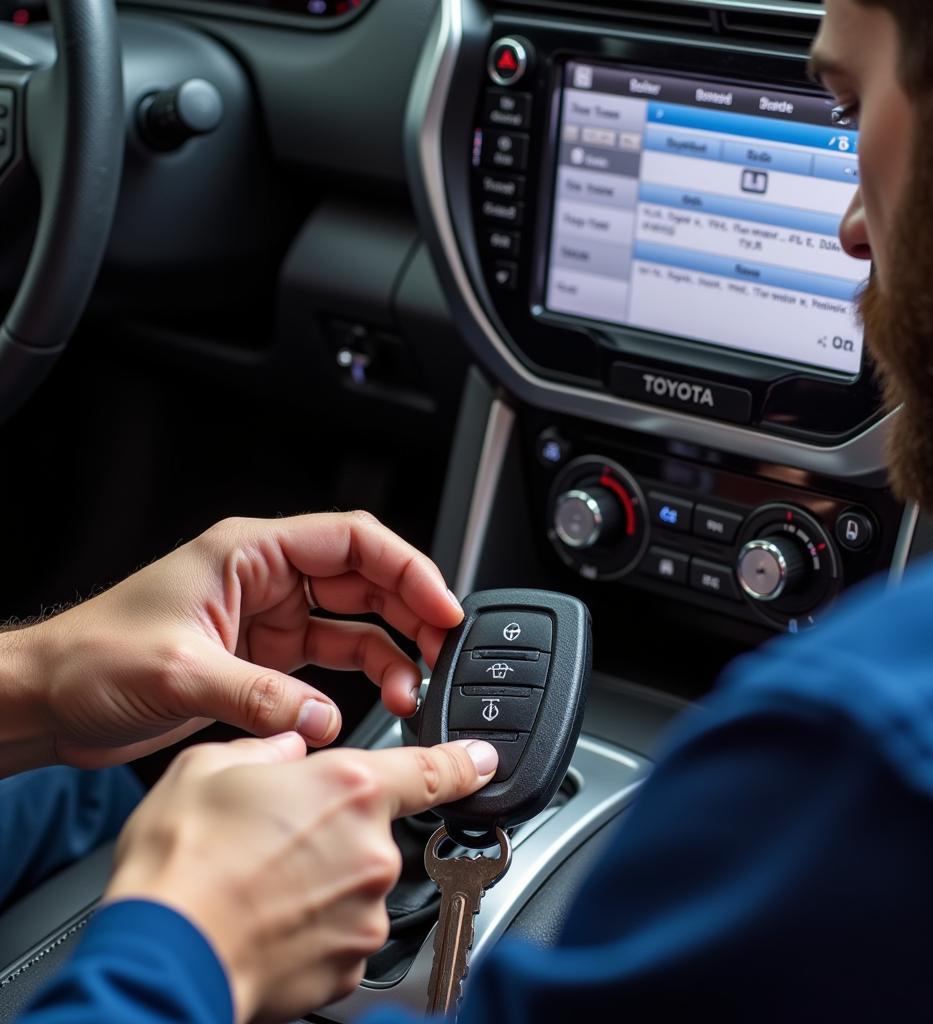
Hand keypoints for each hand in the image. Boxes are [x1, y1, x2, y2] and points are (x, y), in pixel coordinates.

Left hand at [24, 512, 463, 769]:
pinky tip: (380, 701)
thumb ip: (259, 696)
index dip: (407, 568)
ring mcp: (271, 617)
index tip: (441, 605)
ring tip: (415, 689)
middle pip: (366, 579)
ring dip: (392, 652)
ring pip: (357, 621)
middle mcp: (269, 578)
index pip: (354, 540)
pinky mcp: (267, 657)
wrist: (51, 697)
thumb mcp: (178, 670)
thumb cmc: (93, 656)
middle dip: (412, 610)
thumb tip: (323, 720)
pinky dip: (364, 678)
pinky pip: (334, 659)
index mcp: (252, 552)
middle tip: (442, 648)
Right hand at [105, 733, 498, 1023]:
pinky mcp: (351, 966)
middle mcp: (372, 850)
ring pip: (357, 885)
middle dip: (334, 832)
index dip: (464, 764)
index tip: (483, 763)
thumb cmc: (182, 861)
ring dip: (324, 882)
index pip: (432, 770)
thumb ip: (269, 748)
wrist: (162, 953)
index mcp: (350, 787)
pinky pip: (343, 935)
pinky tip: (270, 923)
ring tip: (263, 886)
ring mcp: (366, 912)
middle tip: (272, 843)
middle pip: (373, 831)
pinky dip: (316, 929)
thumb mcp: (212, 767)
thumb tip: (290, 750)